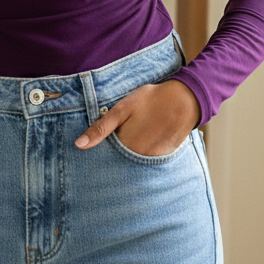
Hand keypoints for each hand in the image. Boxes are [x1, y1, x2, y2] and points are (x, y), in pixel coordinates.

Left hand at [74, 79, 200, 155]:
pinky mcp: (163, 158)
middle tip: (119, 139)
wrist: (185, 100)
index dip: (99, 153)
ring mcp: (152, 160)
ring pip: (133, 163)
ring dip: (129, 156)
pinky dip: (143, 154)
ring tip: (135, 136)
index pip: (105, 158)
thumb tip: (78, 145)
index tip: (94, 151)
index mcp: (125, 147)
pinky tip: (146, 139)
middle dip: (114, 157)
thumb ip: (101, 128)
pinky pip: (148, 161)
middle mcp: (138, 158)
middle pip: (119, 162)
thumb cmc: (151, 100)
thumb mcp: (122, 109)